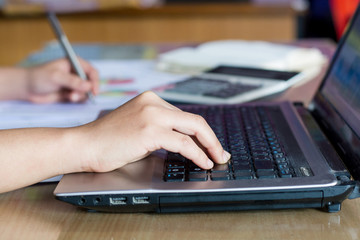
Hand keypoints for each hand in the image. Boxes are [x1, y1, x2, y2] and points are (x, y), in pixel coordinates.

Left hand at [26, 58, 98, 102]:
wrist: (26, 88)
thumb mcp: (56, 77)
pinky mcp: (70, 92)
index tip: (94, 91)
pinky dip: (77, 99)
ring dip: (80, 96)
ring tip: (70, 97)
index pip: (91, 71)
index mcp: (74, 63)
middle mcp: (76, 73)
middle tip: (76, 95)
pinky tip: (68, 98)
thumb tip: (88, 86)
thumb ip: (73, 81)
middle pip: (91, 82)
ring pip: (86, 91)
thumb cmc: (38, 77)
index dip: (95, 81)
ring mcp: (73, 83)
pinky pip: (80, 97)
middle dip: (87, 90)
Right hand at [75, 91, 230, 171]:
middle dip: (212, 138)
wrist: (84, 145)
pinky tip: (203, 161)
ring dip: (210, 146)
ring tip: (216, 159)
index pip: (185, 116)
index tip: (211, 144)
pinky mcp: (149, 130)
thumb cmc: (107, 141)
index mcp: (151, 100)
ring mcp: (152, 115)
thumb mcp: (138, 127)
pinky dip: (197, 153)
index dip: (202, 132)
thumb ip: (160, 128)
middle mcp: (153, 103)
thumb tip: (185, 141)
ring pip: (194, 128)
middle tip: (221, 153)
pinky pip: (183, 142)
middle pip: (195, 119)